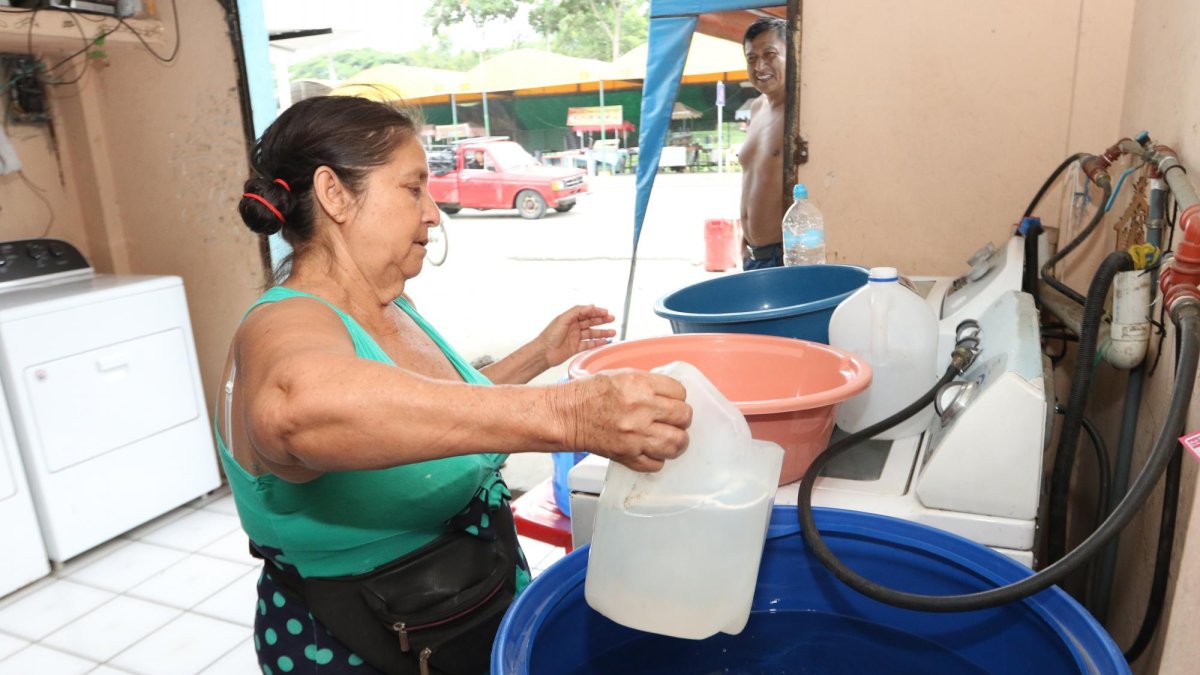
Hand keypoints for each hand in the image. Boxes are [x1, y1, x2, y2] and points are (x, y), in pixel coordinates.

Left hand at [535, 305, 616, 368]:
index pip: (586, 313)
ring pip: (592, 333)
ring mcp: (575, 338)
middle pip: (590, 322)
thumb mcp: (563, 319)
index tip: (606, 312)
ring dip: (602, 332)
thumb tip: (591, 306)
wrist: (543, 353)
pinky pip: (589, 344)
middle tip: (612, 319)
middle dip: (602, 320)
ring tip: (613, 332)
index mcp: (570, 318)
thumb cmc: (549, 336)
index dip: (596, 312)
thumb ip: (577, 311)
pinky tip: (605, 342)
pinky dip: (597, 343)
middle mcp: (573, 327)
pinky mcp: (576, 348)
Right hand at [558, 370, 691, 472]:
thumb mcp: (621, 376)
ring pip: (677, 443)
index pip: (680, 392)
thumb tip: (670, 394)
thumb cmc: (589, 394)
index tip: (671, 401)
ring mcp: (636, 435)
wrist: (566, 415)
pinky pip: (657, 463)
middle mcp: (641, 410)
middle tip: (673, 419)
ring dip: (677, 440)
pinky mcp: (628, 455)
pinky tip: (651, 450)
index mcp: (640, 386)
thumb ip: (648, 384)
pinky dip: (657, 458)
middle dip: (681, 418)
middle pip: (684, 417)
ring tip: (670, 437)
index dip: (677, 397)